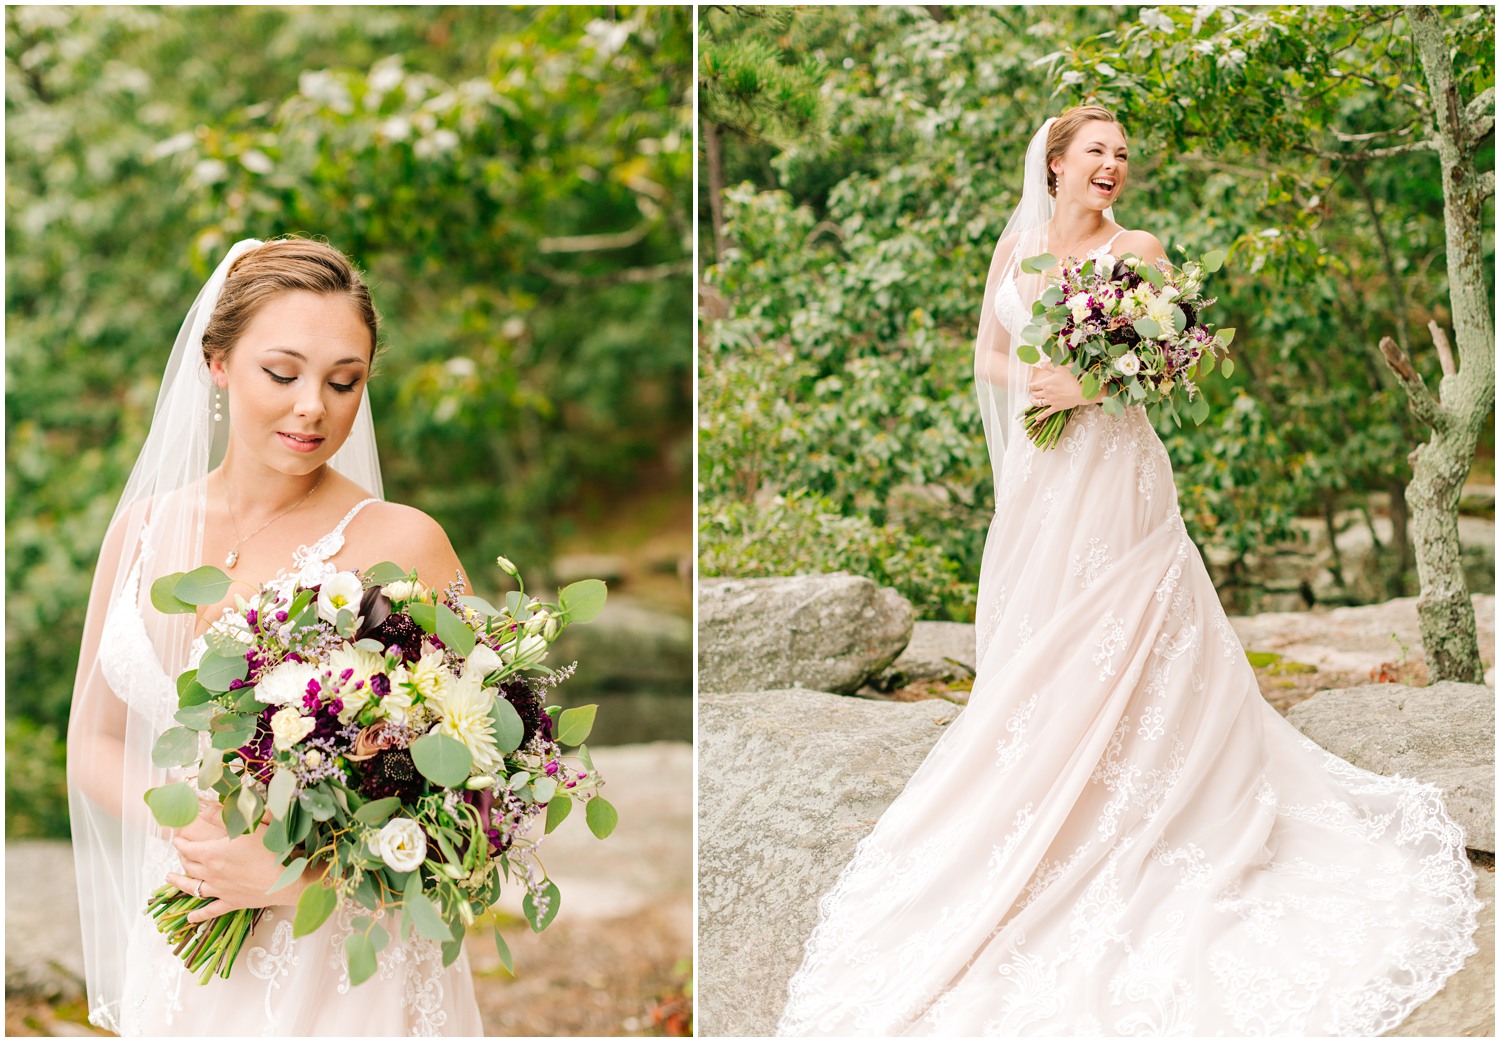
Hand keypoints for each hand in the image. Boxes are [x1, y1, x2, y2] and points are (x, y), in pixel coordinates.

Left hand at [168, 798, 311, 923]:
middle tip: (180, 851)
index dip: (180, 842)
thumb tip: (200, 807)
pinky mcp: (231, 902)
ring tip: (169, 878)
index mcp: (211, 854)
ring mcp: (220, 890)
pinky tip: (190, 918)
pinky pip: (210, 910)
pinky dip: (198, 915)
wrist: (285, 879)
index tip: (176, 837)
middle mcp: (211, 873)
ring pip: (193, 887)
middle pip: (189, 865)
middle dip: (182, 856)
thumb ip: (221, 816)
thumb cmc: (268, 849)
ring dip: (179, 882)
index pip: (188, 847)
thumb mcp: (246, 826)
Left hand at [1028, 360, 1100, 421]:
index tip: (1031, 385)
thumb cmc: (1072, 378)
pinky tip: (1037, 418)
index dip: (1031, 385)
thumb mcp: (1061, 368)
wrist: (1081, 392)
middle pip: (1035, 394)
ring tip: (1032, 400)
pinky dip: (1041, 416)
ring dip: (1034, 401)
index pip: (1033, 385)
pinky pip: (1047, 413)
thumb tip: (1041, 364)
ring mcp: (1051, 401)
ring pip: (1038, 403)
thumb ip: (1050, 365)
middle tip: (1033, 392)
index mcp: (1046, 383)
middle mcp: (1046, 393)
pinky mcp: (1057, 407)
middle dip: (1033, 392)